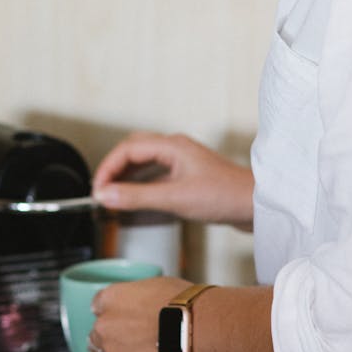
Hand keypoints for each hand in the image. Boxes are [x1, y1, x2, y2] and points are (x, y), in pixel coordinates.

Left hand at [88, 275, 189, 351]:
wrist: (192, 327)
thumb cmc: (180, 303)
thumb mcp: (154, 286)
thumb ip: (136, 297)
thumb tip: (141, 303)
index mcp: (110, 298)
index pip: (97, 306)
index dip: (112, 311)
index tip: (121, 315)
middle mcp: (104, 325)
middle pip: (98, 333)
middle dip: (112, 335)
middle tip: (133, 336)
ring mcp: (112, 351)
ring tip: (144, 351)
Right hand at [92, 132, 253, 227]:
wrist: (255, 205)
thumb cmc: (223, 196)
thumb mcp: (174, 198)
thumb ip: (137, 197)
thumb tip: (106, 195)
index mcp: (172, 146)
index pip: (128, 148)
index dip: (108, 167)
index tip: (97, 189)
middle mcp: (176, 149)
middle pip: (134, 149)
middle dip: (114, 167)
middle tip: (101, 190)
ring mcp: (182, 161)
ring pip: (145, 161)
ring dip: (126, 175)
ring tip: (112, 194)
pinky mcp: (188, 175)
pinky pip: (156, 173)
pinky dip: (140, 183)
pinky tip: (136, 197)